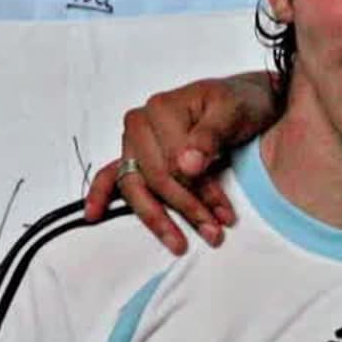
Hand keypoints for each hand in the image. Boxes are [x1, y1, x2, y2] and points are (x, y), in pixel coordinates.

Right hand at [84, 71, 278, 253]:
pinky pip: (112, 175)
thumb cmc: (242, 103)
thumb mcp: (235, 113)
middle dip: (186, 209)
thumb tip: (187, 165)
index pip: (173, 163)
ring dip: (156, 217)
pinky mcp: (136, 153)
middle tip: (213, 233)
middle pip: (156, 177)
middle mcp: (141, 123)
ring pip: (137, 185)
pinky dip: (102, 195)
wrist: (247, 98)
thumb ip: (210, 136)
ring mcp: (135, 140)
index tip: (224, 214)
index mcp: (162, 108)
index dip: (199, 193)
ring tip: (178, 244)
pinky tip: (94, 215)